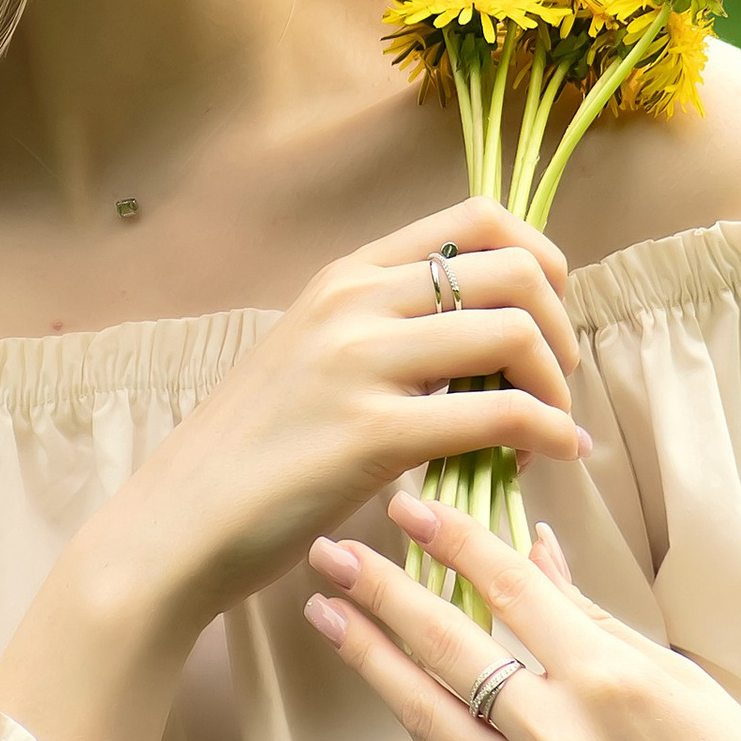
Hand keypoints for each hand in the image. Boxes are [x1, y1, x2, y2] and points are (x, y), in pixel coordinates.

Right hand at [125, 196, 586, 633]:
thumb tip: (487, 332)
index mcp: (346, 275)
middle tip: (554, 382)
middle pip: (514, 270)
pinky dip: (548, 432)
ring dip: (556, 384)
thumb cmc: (254, 451)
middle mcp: (354, 301)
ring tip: (546, 428)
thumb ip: (387, 329)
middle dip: (561, 326)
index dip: (542, 260)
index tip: (549, 316)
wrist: (178, 521)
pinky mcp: (370, 435)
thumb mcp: (315, 355)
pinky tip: (550, 457)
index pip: (478, 219)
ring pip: (514, 331)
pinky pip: (500, 415)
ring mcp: (360, 363)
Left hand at [303, 493, 740, 740]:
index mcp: (612, 683)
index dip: (454, 540)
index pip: (510, 589)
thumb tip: (532, 556)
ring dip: (371, 659)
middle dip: (381, 590)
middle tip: (332, 548)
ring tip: (328, 612)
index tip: (410, 503)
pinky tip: (398, 691)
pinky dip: (424, 726)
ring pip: (426, 716)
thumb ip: (595, 622)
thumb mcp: (684, 684)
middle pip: (446, 647)